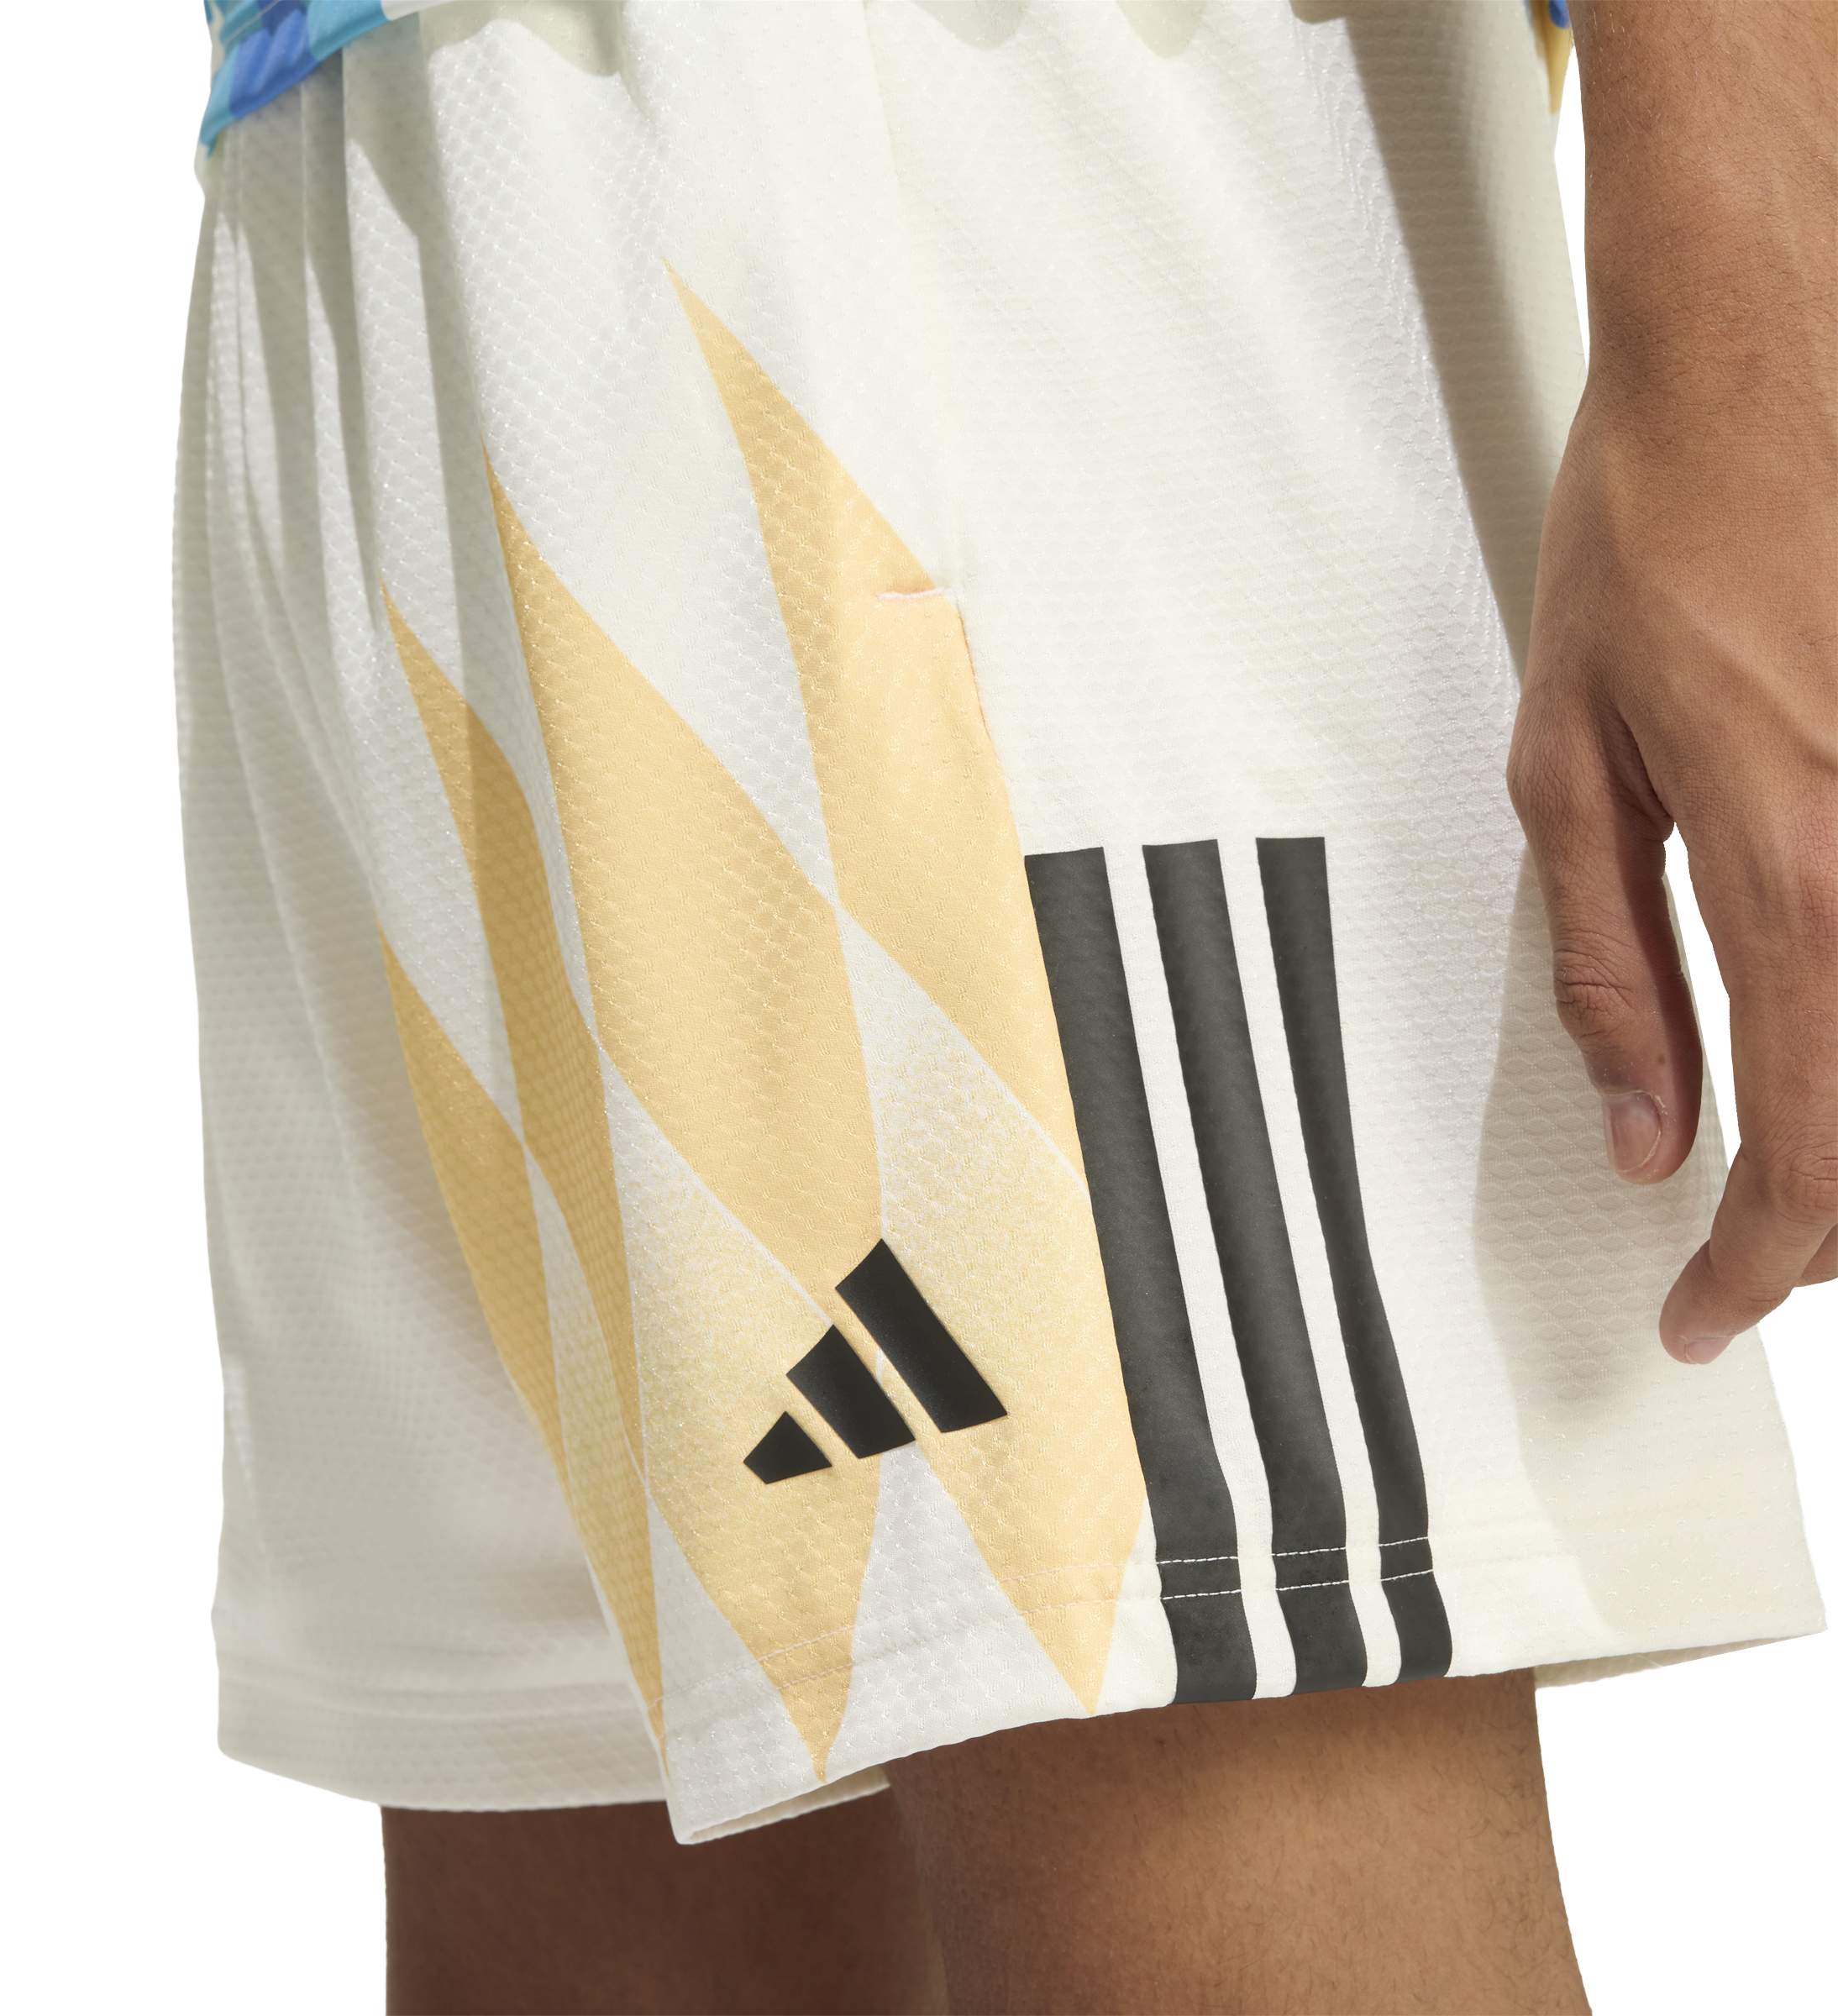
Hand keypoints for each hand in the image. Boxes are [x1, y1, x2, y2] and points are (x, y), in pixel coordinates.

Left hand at [1508, 373, 1837, 1361]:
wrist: (1764, 348)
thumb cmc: (1657, 532)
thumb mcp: (1567, 760)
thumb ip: (1614, 963)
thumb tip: (1645, 1124)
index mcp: (1793, 861)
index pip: (1815, 1145)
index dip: (1764, 1263)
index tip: (1706, 1306)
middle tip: (1752, 1247)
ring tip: (1798, 1164)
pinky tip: (1824, 1018)